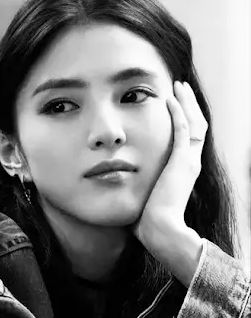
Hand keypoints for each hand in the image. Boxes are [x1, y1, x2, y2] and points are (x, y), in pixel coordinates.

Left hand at [134, 81, 208, 286]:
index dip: (183, 122)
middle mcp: (191, 163)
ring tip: (178, 87)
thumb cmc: (147, 221)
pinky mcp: (182, 161)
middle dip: (189, 106)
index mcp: (183, 172)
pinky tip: (169, 99)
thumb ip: (138, 188)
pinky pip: (183, 129)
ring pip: (195, 123)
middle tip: (180, 89)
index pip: (188, 140)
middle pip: (197, 126)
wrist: (158, 230)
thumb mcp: (144, 198)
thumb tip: (119, 187)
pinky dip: (178, 112)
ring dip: (186, 103)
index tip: (172, 108)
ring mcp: (189, 161)